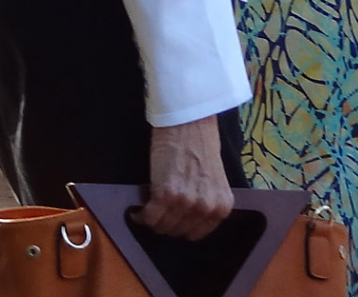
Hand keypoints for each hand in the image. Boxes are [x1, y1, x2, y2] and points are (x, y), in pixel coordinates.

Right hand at [135, 116, 232, 240]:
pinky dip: (140, 216)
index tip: (170, 221)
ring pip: (163, 227)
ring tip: (146, 210)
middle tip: (156, 213)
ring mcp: (186, 202)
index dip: (180, 227)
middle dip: (165, 224)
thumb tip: (185, 217)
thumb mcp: (213, 182)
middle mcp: (206, 208)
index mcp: (221, 207)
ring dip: (152, 221)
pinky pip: (150, 216)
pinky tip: (136, 211)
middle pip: (178, 232)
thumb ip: (205, 202)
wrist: (188, 123)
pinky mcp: (165, 193)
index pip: (196, 234)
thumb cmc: (200, 145)